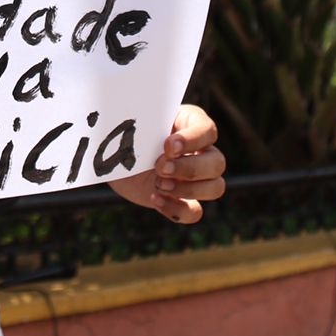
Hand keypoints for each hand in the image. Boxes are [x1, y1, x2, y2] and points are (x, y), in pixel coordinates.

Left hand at [108, 104, 226, 223]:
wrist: (117, 157)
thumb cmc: (133, 134)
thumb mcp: (141, 125)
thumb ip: (150, 123)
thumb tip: (150, 133)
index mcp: (193, 125)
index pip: (208, 131)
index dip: (192, 140)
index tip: (167, 146)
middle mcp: (202, 152)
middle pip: (217, 163)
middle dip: (188, 168)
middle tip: (160, 167)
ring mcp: (196, 179)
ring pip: (215, 188)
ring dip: (187, 189)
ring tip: (158, 184)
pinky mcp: (184, 201)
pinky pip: (195, 212)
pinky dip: (176, 209)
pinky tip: (155, 198)